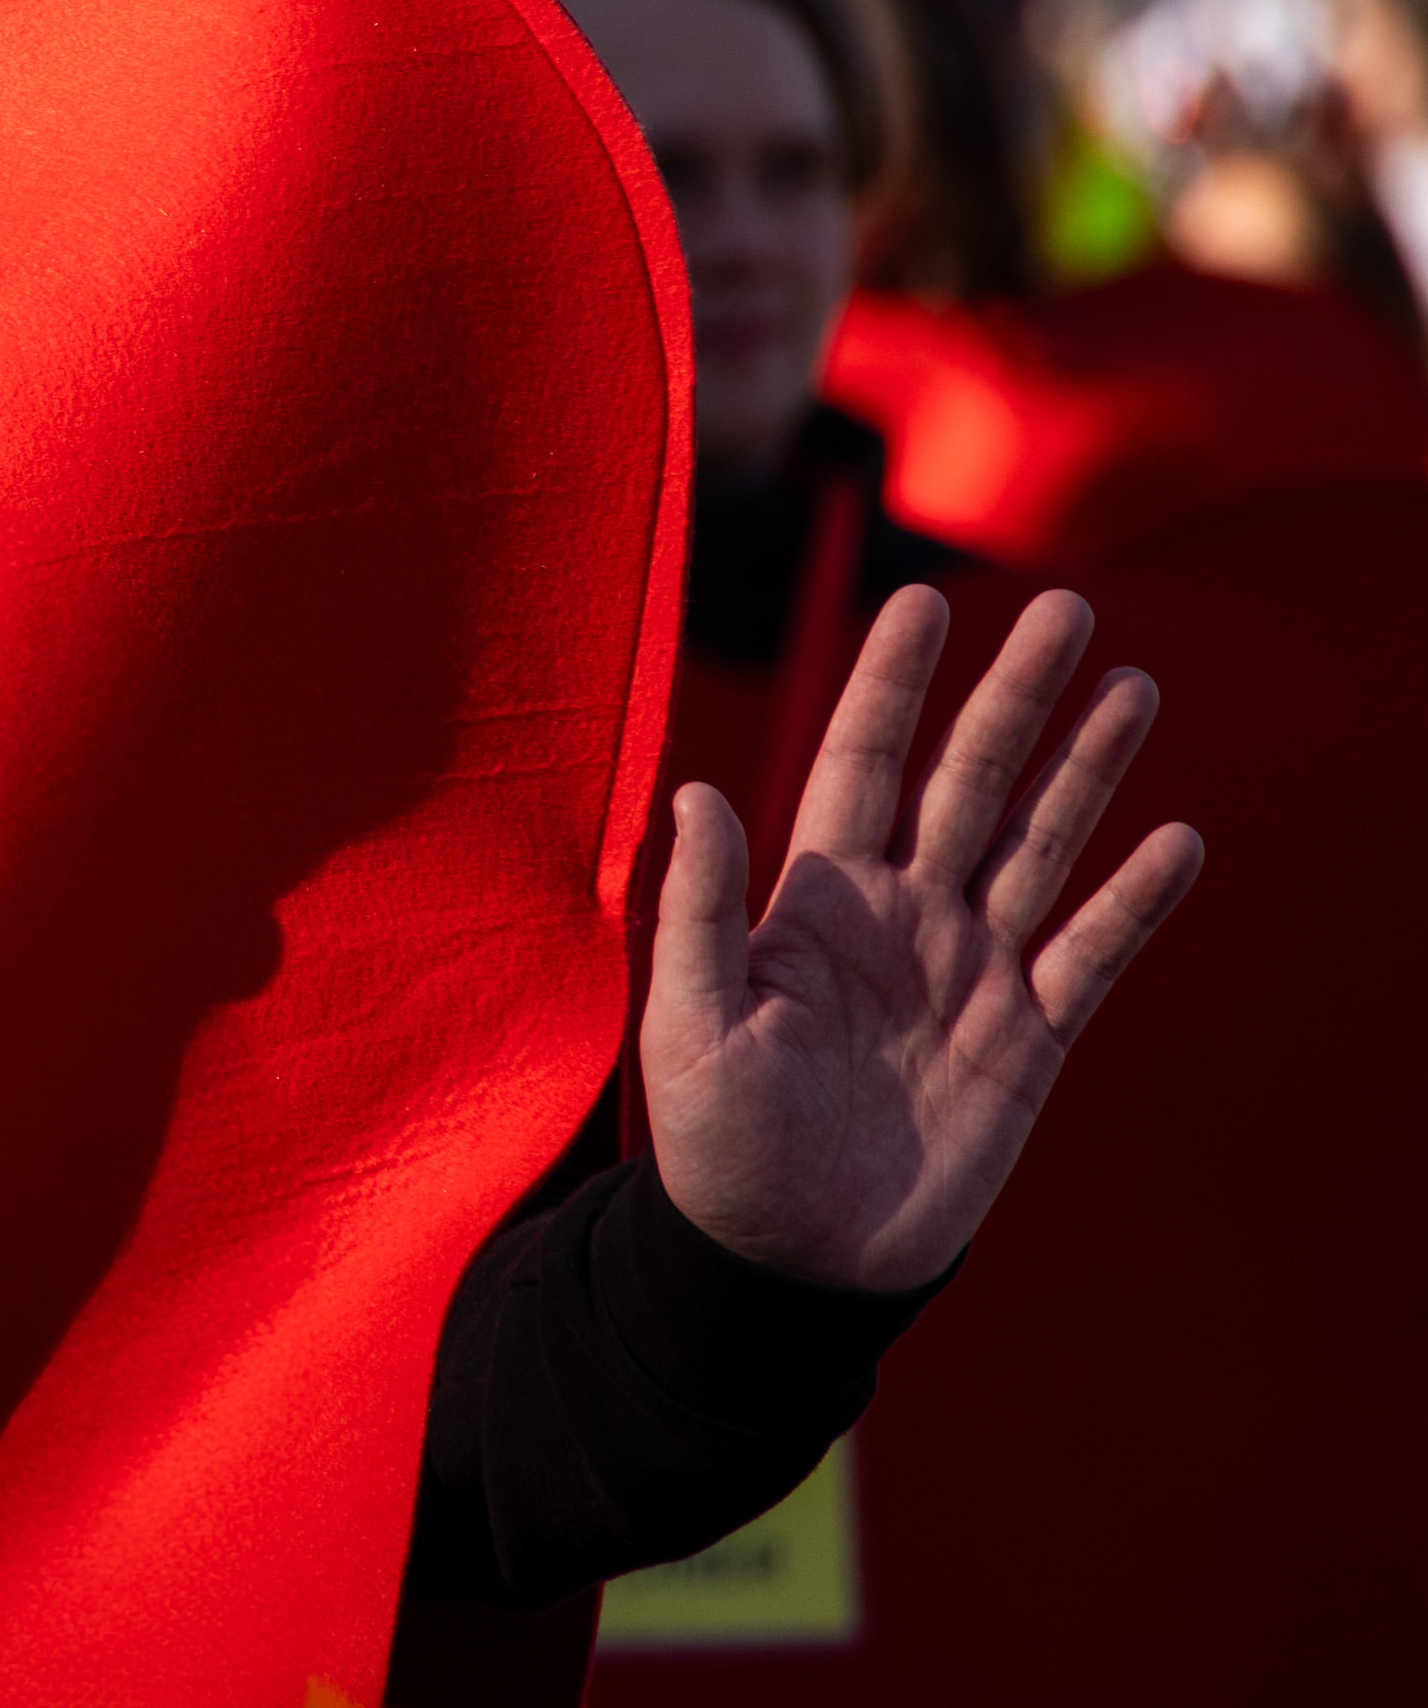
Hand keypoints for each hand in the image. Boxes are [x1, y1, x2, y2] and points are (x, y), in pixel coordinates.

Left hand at [642, 587, 1204, 1291]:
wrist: (787, 1263)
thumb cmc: (716, 1148)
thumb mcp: (687, 1025)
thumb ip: (700, 911)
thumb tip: (699, 792)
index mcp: (813, 900)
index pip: (860, 764)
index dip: (891, 685)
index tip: (921, 601)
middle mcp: (901, 917)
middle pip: (970, 782)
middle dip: (1016, 698)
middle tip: (1069, 609)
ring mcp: (970, 972)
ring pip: (1040, 847)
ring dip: (1089, 771)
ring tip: (1135, 687)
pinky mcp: (1025, 1041)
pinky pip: (1089, 956)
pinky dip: (1132, 901)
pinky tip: (1177, 840)